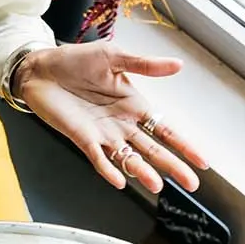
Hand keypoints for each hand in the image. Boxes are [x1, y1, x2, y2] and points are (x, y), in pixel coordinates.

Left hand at [15, 42, 208, 192]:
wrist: (42, 68)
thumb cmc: (76, 61)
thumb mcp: (115, 58)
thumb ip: (146, 65)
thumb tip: (178, 65)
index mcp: (134, 105)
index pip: (165, 130)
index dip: (184, 146)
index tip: (202, 162)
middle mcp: (122, 124)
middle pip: (153, 150)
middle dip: (173, 166)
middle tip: (191, 184)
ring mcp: (103, 134)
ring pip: (129, 158)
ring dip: (143, 172)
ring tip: (157, 185)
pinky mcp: (82, 138)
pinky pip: (98, 158)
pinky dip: (109, 170)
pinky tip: (121, 181)